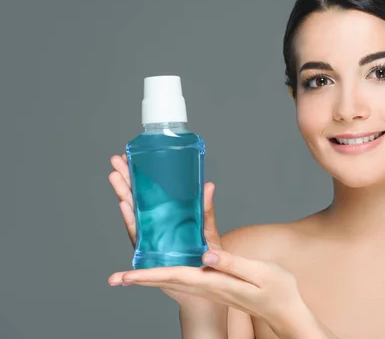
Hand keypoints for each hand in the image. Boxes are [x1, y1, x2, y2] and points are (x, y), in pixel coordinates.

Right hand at [107, 153, 222, 307]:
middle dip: (126, 180)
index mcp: (167, 218)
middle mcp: (155, 227)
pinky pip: (139, 235)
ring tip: (115, 177)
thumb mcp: (207, 231)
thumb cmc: (206, 259)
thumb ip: (205, 210)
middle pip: (137, 200)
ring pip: (133, 214)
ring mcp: (151, 239)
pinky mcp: (150, 253)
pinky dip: (131, 220)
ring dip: (123, 195)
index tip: (130, 158)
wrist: (205, 286)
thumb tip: (209, 185)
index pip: (150, 194)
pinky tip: (125, 205)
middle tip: (116, 161)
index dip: (139, 177)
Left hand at [108, 246, 307, 332]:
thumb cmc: (278, 290)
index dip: (147, 276)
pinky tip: (162, 265)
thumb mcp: (259, 272)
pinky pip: (184, 276)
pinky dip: (166, 271)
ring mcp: (210, 286)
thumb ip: (231, 262)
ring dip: (149, 274)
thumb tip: (205, 253)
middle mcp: (207, 286)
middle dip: (138, 278)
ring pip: (172, 278)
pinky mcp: (214, 283)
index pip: (174, 277)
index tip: (122, 278)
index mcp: (214, 282)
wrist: (286, 310)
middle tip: (112, 279)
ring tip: (127, 274)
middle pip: (166, 279)